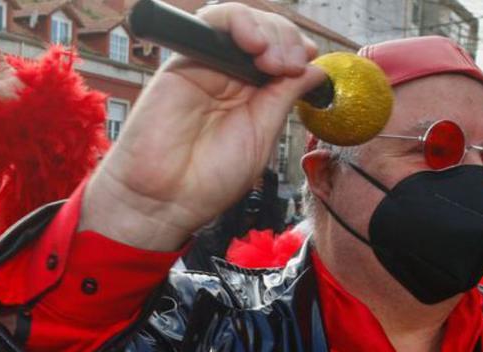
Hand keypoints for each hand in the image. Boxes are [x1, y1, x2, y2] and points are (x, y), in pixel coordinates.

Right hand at [81, 3, 324, 250]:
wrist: (166, 199)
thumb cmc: (208, 181)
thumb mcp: (262, 135)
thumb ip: (284, 97)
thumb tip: (316, 69)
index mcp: (252, 96)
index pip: (282, 53)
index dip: (298, 49)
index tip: (307, 62)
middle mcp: (229, 76)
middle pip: (266, 32)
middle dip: (287, 40)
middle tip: (290, 66)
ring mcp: (206, 67)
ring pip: (242, 22)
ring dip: (268, 31)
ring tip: (273, 60)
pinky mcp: (183, 61)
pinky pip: (212, 22)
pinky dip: (239, 21)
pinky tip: (253, 45)